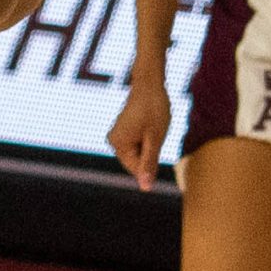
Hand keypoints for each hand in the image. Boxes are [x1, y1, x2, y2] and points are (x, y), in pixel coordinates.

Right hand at [109, 71, 172, 190]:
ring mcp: (117, 134)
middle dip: (150, 150)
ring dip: (150, 143)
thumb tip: (146, 188)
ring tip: (153, 125)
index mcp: (118, 145)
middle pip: (137, 160)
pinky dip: (148, 136)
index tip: (158, 139)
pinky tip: (150, 122)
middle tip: (156, 130)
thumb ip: (149, 164)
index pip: (137, 168)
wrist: (150, 82)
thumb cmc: (155, 109)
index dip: (152, 160)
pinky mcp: (123, 129)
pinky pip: (138, 141)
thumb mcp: (155, 138)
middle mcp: (113, 141)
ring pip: (139, 150)